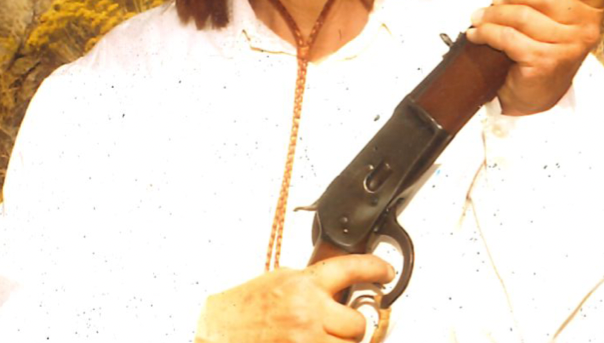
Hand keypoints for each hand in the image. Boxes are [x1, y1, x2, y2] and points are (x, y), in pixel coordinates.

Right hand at [195, 254, 394, 342]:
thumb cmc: (244, 306)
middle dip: (353, 324)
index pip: (353, 268)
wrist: (217, 329)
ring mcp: (305, 338)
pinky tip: (314, 341)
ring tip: (324, 336)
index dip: (377, 269)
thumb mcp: (281, 280)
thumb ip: (312, 283)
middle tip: (342, 323)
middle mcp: (308, 310)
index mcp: (304, 283)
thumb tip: (341, 287)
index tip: (386, 273)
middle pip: (359, 321)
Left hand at [466, 0, 603, 115]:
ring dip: (492, 15)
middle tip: (493, 0)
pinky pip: (508, 38)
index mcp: (592, 11)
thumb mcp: (554, 19)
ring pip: (521, 17)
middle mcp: (585, 29)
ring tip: (478, 17)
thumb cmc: (543, 49)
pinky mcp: (543, 63)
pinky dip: (486, 34)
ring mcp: (566, 48)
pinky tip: (476, 34)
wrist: (538, 96)